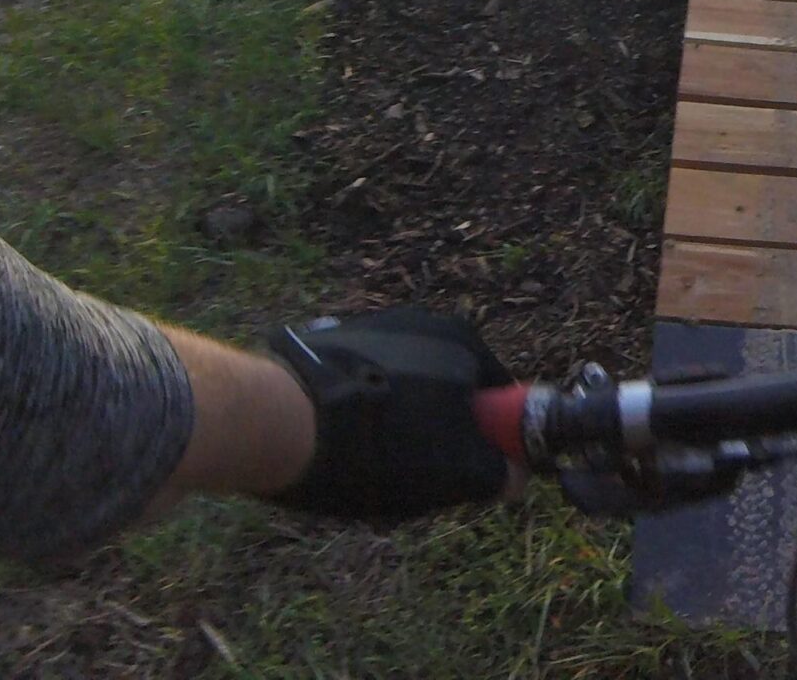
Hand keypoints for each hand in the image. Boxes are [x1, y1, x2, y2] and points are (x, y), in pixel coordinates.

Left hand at [263, 306, 517, 520]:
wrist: (282, 421)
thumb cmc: (384, 444)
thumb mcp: (455, 472)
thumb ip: (497, 472)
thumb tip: (514, 475)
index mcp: (460, 341)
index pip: (497, 391)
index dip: (491, 435)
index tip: (471, 470)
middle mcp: (420, 320)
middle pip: (448, 387)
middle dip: (441, 429)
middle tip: (419, 475)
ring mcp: (369, 327)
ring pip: (403, 386)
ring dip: (398, 419)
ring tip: (370, 464)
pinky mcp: (325, 341)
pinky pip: (362, 382)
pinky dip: (360, 411)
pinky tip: (340, 447)